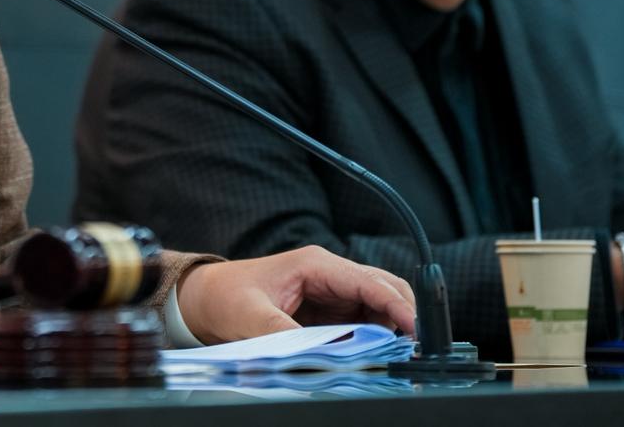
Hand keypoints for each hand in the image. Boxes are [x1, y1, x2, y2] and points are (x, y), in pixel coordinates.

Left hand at [175, 246, 416, 345]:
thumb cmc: (226, 297)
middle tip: (415, 351)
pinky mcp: (330, 312)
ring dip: (391, 331)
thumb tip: (315, 356)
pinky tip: (376, 357)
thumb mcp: (250, 315)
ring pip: (380, 308)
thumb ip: (284, 334)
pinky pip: (364, 324)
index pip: (370, 281)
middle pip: (385, 290)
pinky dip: (375, 339)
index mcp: (315, 265)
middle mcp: (330, 274)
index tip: (416, 330)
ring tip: (397, 358)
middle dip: (404, 317)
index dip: (398, 305)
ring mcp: (333, 293)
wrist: (207, 299)